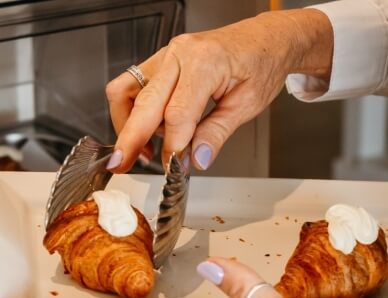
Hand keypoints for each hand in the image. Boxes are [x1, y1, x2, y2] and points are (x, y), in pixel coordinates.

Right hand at [104, 9, 333, 171]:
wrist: (265, 40)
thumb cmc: (261, 64)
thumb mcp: (248, 105)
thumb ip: (217, 133)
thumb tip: (196, 159)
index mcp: (206, 62)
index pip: (178, 114)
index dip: (173, 146)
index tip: (175, 168)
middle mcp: (180, 54)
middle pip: (144, 103)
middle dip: (131, 139)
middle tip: (122, 165)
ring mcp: (166, 56)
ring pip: (127, 91)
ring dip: (127, 125)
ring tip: (140, 151)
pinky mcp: (161, 62)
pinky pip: (132, 86)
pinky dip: (132, 112)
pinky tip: (148, 132)